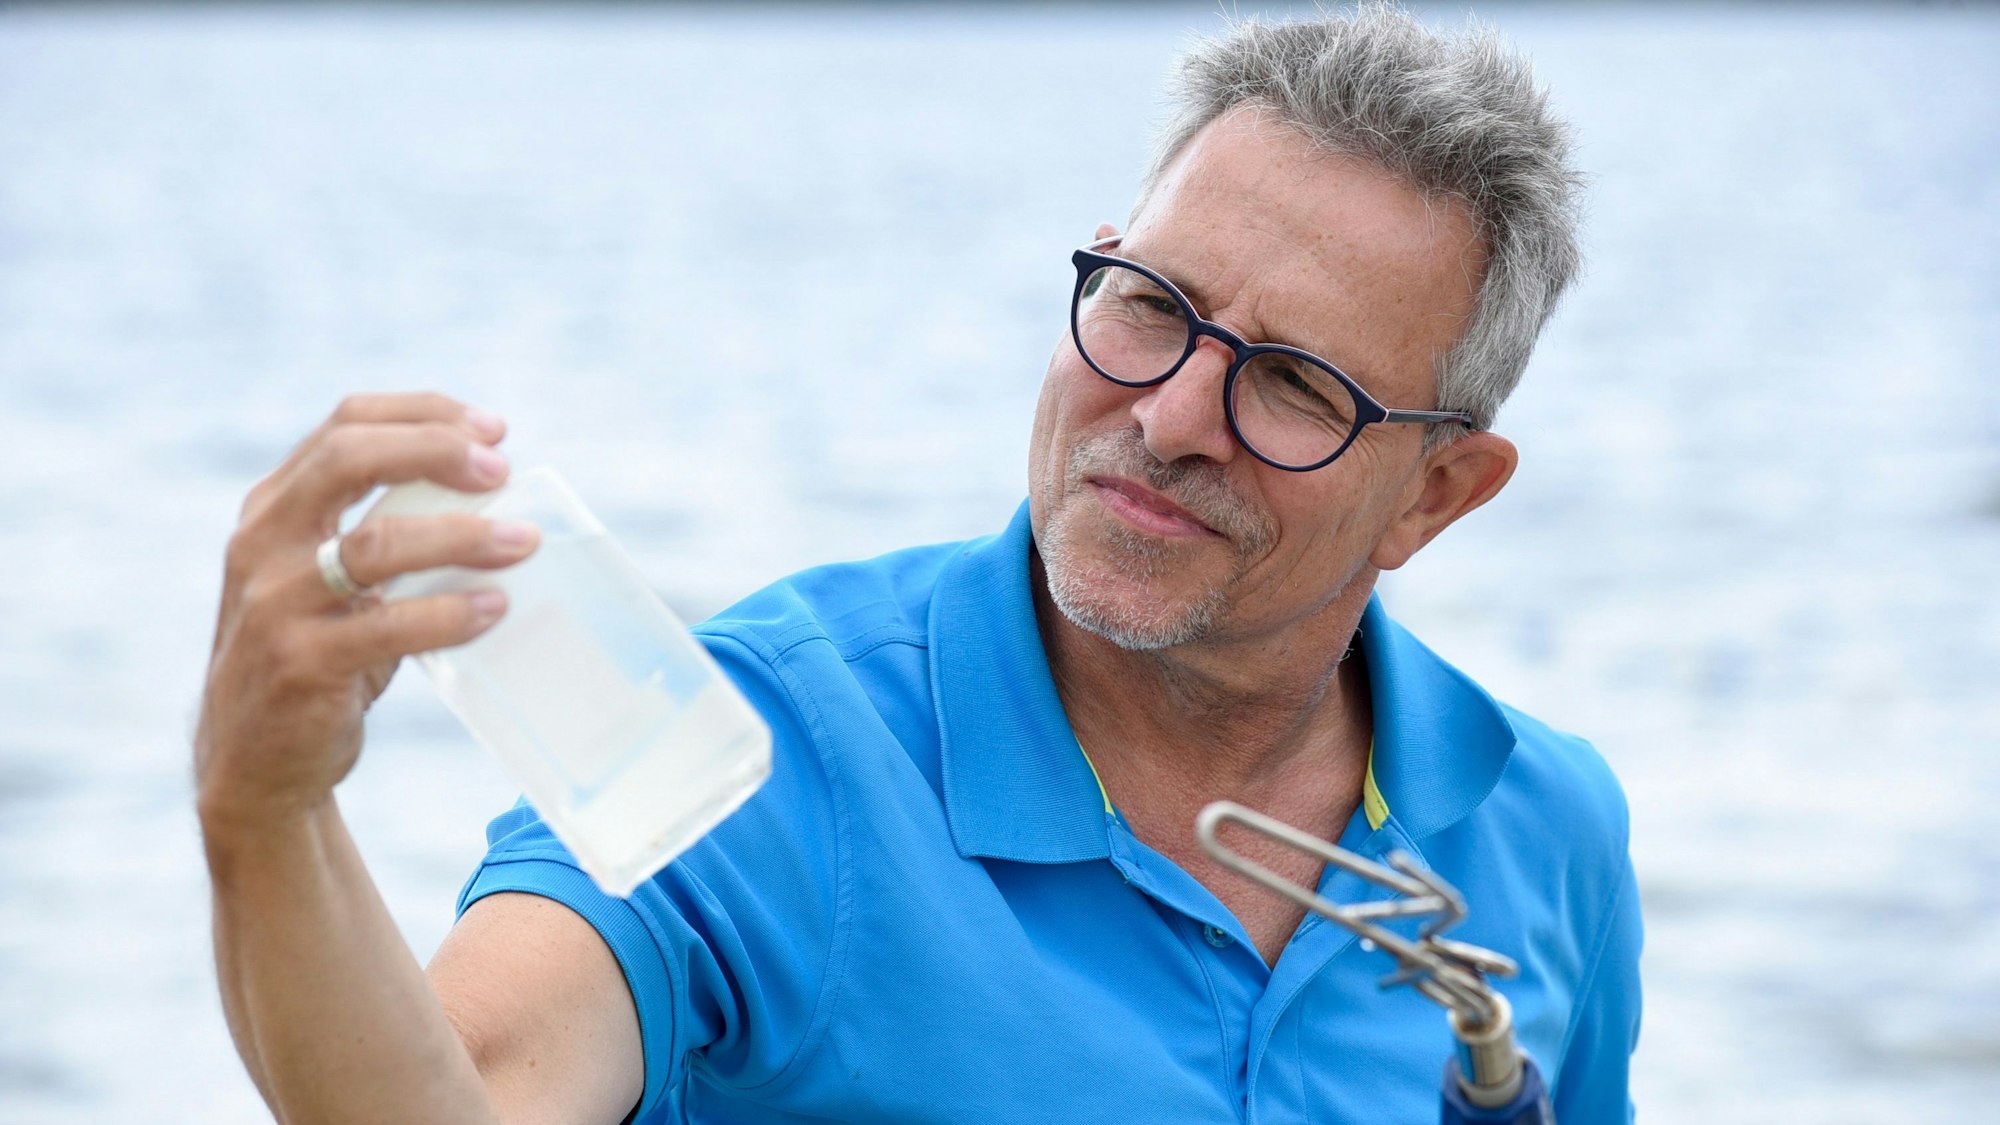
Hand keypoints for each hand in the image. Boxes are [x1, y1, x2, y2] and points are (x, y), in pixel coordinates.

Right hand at [194, 393, 541, 830]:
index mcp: (274, 506)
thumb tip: (497, 502)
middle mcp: (262, 542)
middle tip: (503, 469)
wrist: (255, 760)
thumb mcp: (335, 582)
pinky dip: (449, 613)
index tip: (492, 429)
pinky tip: (493, 608)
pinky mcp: (299, 662)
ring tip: (523, 543)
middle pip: (349, 458)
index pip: (347, 425)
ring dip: (461, 536)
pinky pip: (387, 626)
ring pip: (374, 544)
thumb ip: (385, 534)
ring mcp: (273, 602)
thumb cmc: (319, 654)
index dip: (423, 414)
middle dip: (434, 450)